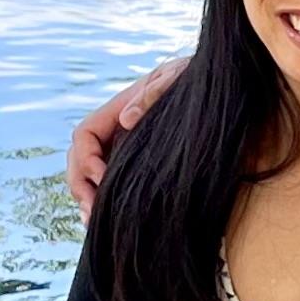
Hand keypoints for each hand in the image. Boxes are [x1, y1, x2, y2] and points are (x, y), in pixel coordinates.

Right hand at [67, 57, 186, 215]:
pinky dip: (107, 203)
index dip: (86, 159)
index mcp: (118, 110)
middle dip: (81, 186)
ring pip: (92, 176)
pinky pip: (113, 186)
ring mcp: (125, 151)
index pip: (85, 135)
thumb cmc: (196, 81)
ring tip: (93, 223)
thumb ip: (154, 91)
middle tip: (91, 213)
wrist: (219, 93)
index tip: (102, 179)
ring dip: (88, 199)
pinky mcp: (138, 168)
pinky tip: (110, 221)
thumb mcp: (177, 77)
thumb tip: (127, 119)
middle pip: (80, 160)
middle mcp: (116, 132)